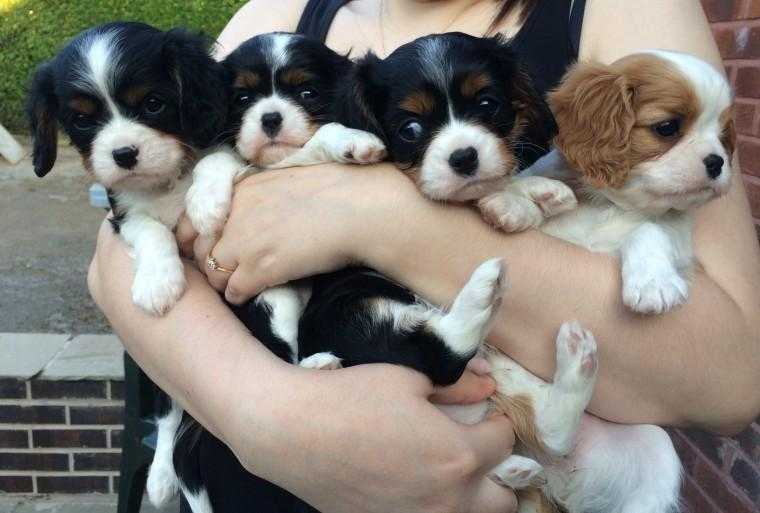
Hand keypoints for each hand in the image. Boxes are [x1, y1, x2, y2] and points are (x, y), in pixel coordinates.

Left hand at [179, 162, 425, 303]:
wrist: (363, 209)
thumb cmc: (340, 188)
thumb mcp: (290, 174)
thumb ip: (264, 188)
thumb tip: (261, 196)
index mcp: (242, 188)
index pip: (196, 218)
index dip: (199, 237)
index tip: (211, 247)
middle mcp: (236, 213)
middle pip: (201, 249)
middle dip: (212, 262)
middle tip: (227, 271)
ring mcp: (245, 242)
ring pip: (213, 274)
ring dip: (226, 282)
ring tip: (242, 283)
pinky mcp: (261, 268)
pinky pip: (234, 291)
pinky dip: (241, 296)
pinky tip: (255, 292)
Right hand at [227, 363, 516, 512]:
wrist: (291, 433)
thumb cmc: (351, 398)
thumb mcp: (409, 378)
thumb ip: (458, 386)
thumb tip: (487, 385)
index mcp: (459, 457)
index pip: (505, 442)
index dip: (497, 420)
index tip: (485, 411)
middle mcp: (447, 501)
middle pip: (504, 500)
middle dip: (497, 472)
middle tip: (474, 446)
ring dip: (472, 496)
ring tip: (447, 470)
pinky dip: (433, 505)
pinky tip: (414, 485)